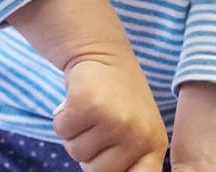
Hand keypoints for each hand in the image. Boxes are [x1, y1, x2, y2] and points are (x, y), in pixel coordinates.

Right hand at [55, 55, 167, 171]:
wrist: (103, 54)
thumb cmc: (118, 100)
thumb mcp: (135, 132)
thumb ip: (126, 161)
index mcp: (153, 147)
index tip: (105, 168)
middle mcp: (138, 136)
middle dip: (87, 153)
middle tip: (96, 126)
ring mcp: (116, 121)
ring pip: (75, 152)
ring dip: (74, 133)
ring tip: (90, 112)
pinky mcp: (90, 105)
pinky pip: (61, 130)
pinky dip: (61, 118)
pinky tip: (77, 101)